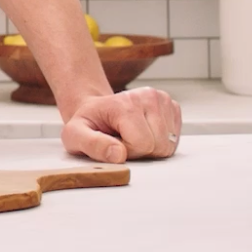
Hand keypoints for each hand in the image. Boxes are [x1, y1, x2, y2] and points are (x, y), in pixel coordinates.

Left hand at [61, 87, 181, 162]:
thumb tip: (118, 155)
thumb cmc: (88, 124)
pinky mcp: (171, 106)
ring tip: (132, 136)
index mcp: (125, 104)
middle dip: (141, 151)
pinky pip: (175, 138)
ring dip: (151, 147)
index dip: (127, 151)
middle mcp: (147, 96)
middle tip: (122, 140)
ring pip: (169, 144)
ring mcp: (162, 99)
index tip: (114, 143)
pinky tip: (144, 132)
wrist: (96, 110)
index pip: (143, 144)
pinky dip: (161, 141)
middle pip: (159, 145)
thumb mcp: (76, 135)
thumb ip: (93, 145)